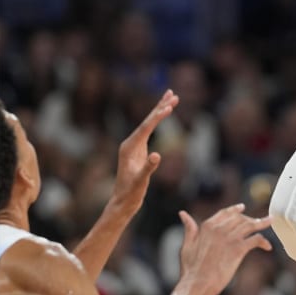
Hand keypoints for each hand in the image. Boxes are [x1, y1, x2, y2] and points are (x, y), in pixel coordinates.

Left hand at [110, 90, 179, 213]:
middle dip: (160, 106)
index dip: (158, 116)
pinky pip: (150, 130)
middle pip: (147, 120)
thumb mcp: (140, 182)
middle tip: (172, 92)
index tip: (169, 106)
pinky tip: (162, 115)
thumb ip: (148, 168)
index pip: (146, 127)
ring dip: (159, 110)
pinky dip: (158, 121)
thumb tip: (157, 155)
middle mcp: (130, 143)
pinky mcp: (139, 149)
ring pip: (149, 123)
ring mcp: (134, 145)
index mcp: (129, 147)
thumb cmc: (131, 192)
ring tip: (171, 98)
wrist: (123, 201)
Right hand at [173, 204, 271, 294]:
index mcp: (207, 226)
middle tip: (258, 220)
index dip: (235, 210)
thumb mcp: (187, 245)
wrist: (198, 284)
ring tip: (270, 221)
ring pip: (250, 225)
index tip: (242, 208)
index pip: (225, 213)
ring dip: (262, 223)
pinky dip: (264, 241)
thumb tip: (183, 214)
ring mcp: (230, 238)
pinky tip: (267, 247)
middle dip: (249, 218)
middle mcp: (220, 229)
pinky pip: (256, 239)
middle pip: (240, 218)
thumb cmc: (191, 269)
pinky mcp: (239, 249)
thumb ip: (189, 228)